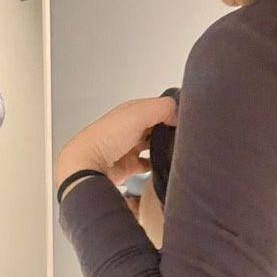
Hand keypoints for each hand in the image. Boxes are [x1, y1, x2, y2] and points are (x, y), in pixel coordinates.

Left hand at [55, 96, 177, 197]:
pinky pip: (148, 166)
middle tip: (187, 139)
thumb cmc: (107, 137)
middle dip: (171, 131)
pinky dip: (157, 167)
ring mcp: (128, 148)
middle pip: (157, 127)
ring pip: (153, 146)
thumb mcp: (138, 113)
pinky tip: (166, 168)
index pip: (159, 108)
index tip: (189, 121)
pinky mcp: (128, 168)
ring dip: (165, 149)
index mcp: (131, 112)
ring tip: (180, 154)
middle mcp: (130, 129)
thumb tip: (180, 115)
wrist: (87, 166)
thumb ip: (163, 108)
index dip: (173, 112)